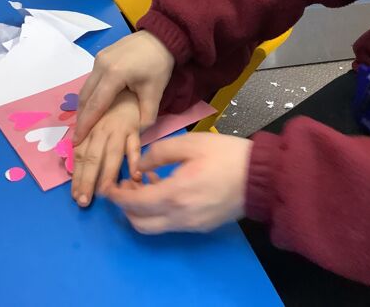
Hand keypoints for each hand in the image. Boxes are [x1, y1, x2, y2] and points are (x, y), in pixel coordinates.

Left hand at [72, 90, 140, 206]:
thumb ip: (86, 137)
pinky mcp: (136, 128)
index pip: (80, 156)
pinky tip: (135, 175)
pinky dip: (135, 159)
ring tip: (103, 194)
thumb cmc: (110, 103)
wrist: (130, 84)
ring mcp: (119, 130)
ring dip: (107, 175)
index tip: (74, 195)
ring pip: (111, 155)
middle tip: (83, 201)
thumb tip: (75, 161)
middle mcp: (101, 131)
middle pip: (92, 158)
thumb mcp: (94, 117)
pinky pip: (135, 145)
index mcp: (90, 130)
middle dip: (87, 181)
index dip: (77, 176)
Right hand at [74, 31, 174, 144]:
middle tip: (78, 136)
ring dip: (84, 106)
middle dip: (81, 117)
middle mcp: (101, 65)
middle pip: (85, 97)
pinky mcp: (100, 56)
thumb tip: (138, 134)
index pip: (95, 105)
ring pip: (86, 88)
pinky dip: (90, 94)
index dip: (86, 124)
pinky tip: (93, 104)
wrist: (161, 37)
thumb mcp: (155, 92)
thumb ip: (146, 116)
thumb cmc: (159, 64)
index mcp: (114, 74)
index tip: (77, 140)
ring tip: (84, 123)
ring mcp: (98, 59)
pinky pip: (91, 79)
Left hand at [106, 132, 252, 232]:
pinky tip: (165, 188)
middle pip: (140, 223)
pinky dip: (159, 211)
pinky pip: (171, 223)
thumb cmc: (225, 155)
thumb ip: (159, 152)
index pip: (134, 203)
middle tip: (124, 185)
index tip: (108, 186)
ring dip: (143, 209)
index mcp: (175, 195)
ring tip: (145, 182)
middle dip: (126, 207)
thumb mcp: (190, 144)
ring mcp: (191, 225)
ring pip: (155, 226)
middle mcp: (180, 216)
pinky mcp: (201, 226)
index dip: (117, 196)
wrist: (260, 176)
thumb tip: (139, 164)